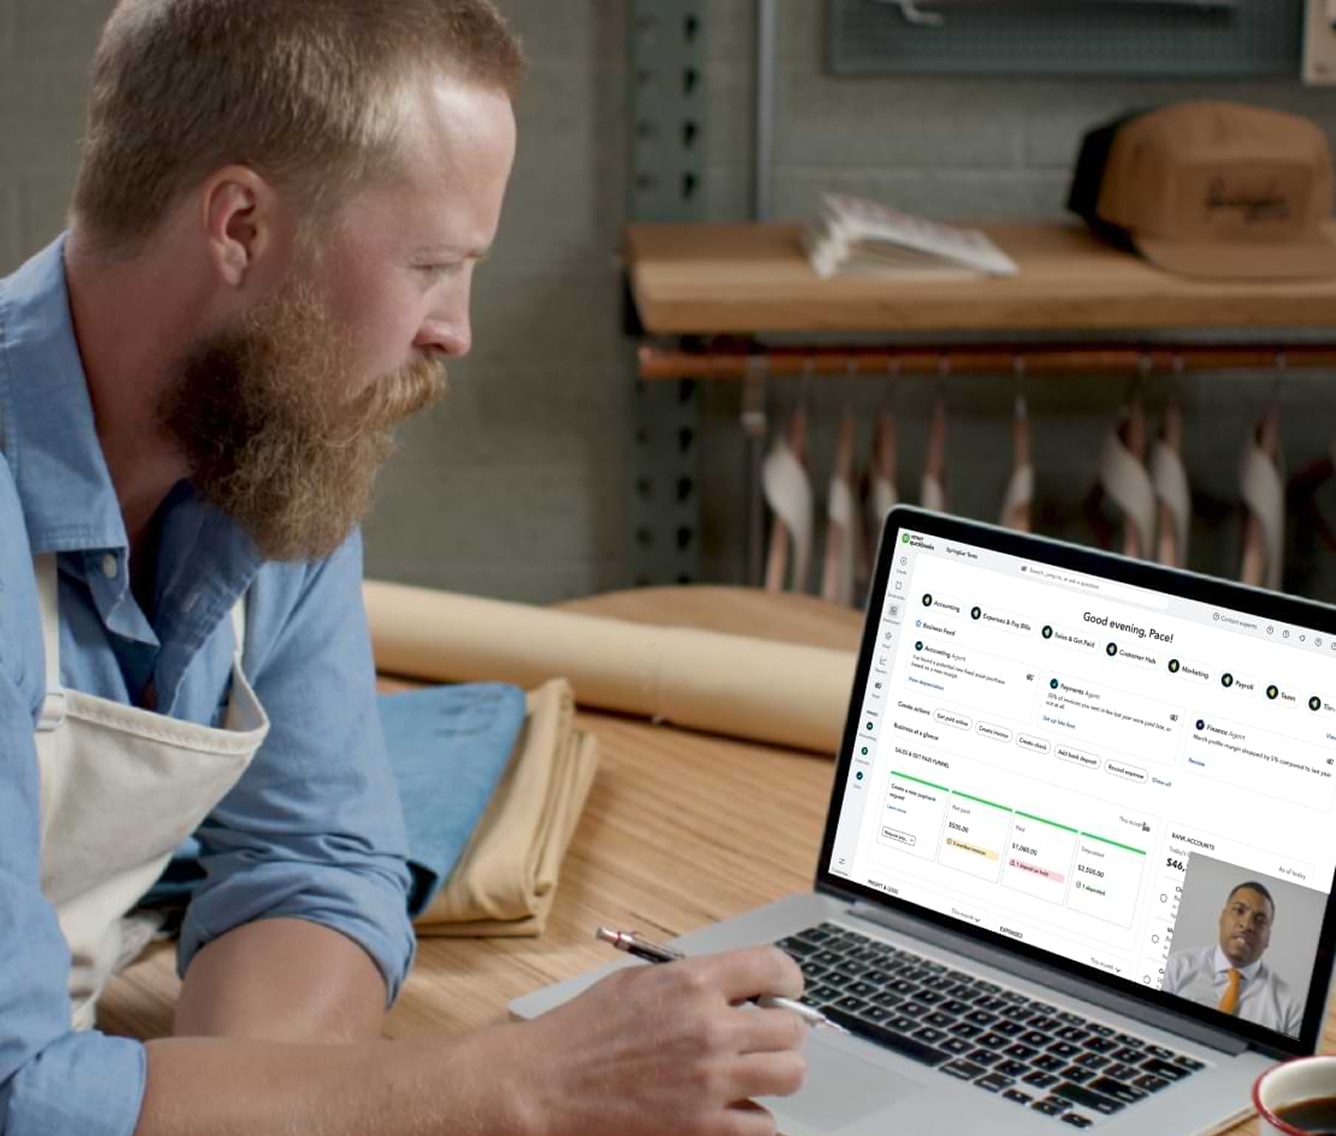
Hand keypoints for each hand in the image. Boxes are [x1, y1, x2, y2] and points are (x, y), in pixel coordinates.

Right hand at [509, 945, 808, 1135]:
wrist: (544, 1086)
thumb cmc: (583, 1032)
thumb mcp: (638, 982)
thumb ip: (691, 982)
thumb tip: (736, 988)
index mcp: (691, 983)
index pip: (773, 967)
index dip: (787, 979)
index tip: (783, 991)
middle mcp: (709, 1028)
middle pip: (790, 1028)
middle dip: (781, 1031)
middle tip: (763, 1038)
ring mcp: (710, 1081)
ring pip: (790, 1074)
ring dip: (776, 1074)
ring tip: (753, 1074)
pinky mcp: (704, 1129)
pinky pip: (765, 1126)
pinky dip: (755, 1120)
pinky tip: (733, 1110)